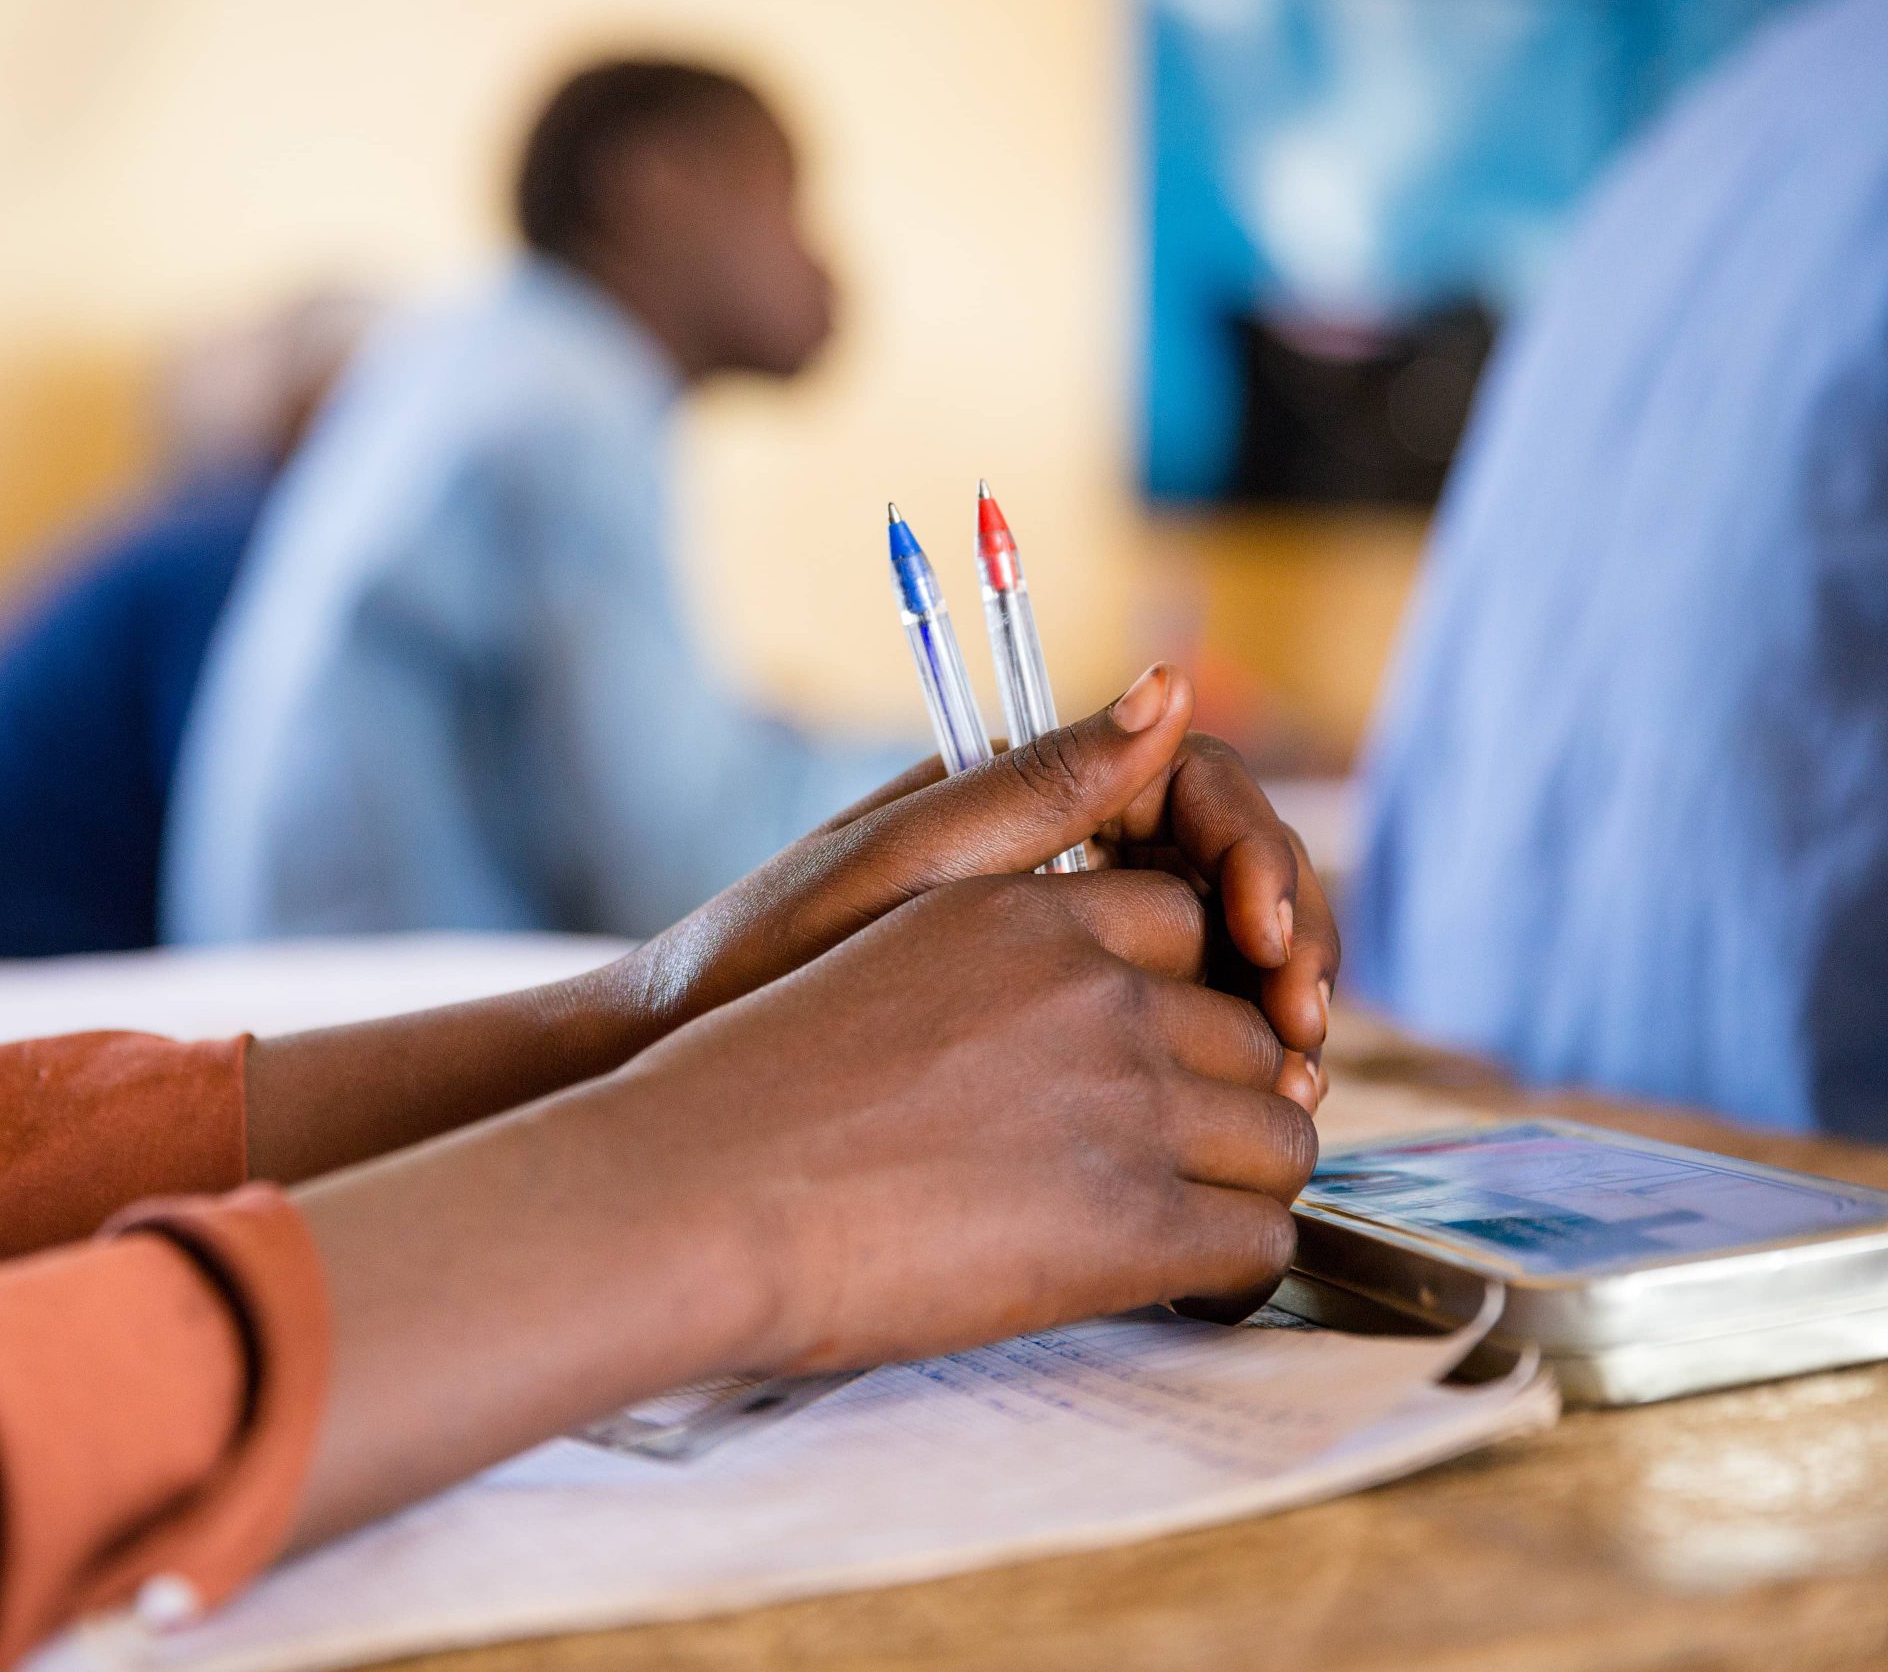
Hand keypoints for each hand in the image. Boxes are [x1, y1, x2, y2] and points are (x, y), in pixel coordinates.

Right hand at [290, 860, 1315, 1540]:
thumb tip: (1169, 690)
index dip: (1182, 999)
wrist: (690, 1194)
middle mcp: (1098, 992)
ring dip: (1238, 1180)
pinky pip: (1257, 1241)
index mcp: (1036, 914)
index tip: (1150, 1053)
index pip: (1193, 928)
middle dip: (1219, 1096)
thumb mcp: (885, 900)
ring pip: (1280, 1138)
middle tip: (1157, 1153)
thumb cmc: (758, 1059)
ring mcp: (1125, 1105)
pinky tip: (1170, 1281)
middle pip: (1249, 1036)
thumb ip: (1025, 820)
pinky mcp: (1129, 1227)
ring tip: (1170, 1219)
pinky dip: (1229, 1267)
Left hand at [615, 662, 1337, 1089]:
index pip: (1200, 788)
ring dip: (1275, 1004)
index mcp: (1030, 794)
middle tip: (1305, 1028)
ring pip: (1221, 955)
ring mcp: (1067, 941)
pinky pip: (1174, 1026)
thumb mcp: (908, 871)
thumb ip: (1039, 787)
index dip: (1258, 852)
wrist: (687, 1063)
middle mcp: (1064, 856)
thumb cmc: (769, 957)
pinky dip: (1223, 1061)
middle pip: (1233, 871)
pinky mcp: (1057, 1027)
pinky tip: (1241, 1117)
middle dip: (1290, 936)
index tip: (1264, 937)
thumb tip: (1172, 680)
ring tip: (1292, 1083)